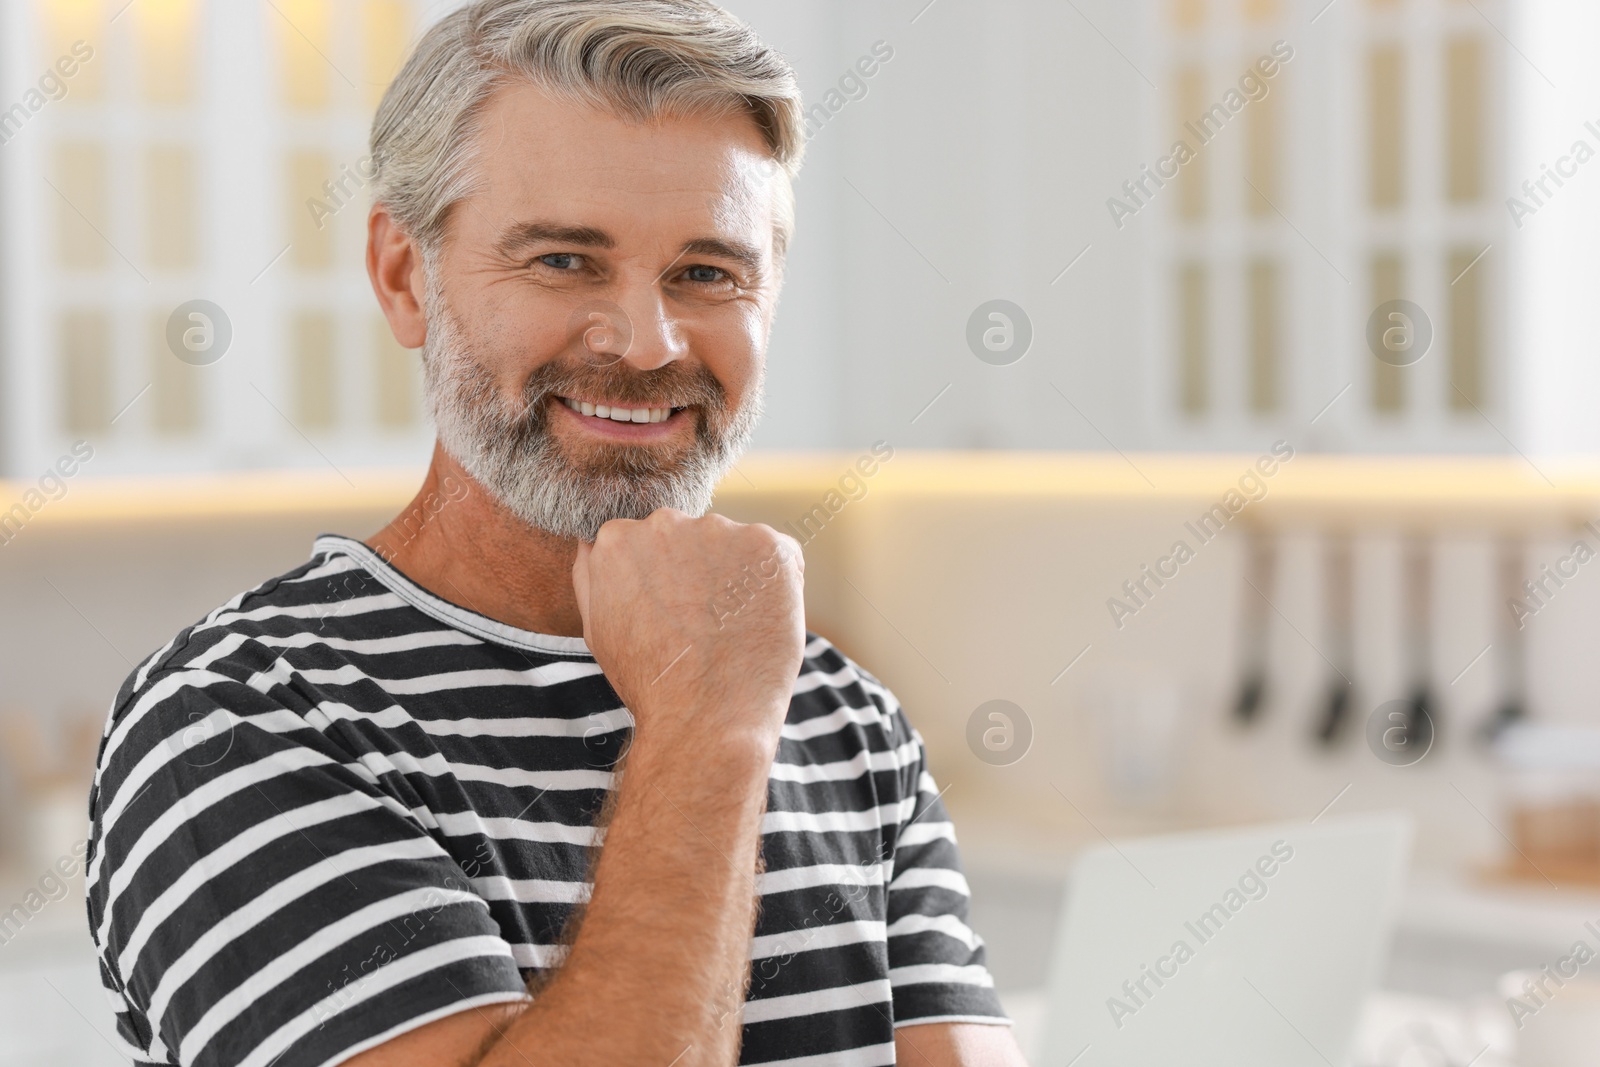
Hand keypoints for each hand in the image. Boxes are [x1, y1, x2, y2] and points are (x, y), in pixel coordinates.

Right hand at [572, 509, 804, 761]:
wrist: (705, 716)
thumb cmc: (650, 681)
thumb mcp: (598, 626)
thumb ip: (593, 574)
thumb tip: (596, 541)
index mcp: (618, 540)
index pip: (650, 544)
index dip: (667, 583)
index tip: (675, 615)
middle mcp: (665, 522)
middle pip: (692, 540)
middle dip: (701, 573)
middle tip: (705, 626)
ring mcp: (719, 530)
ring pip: (735, 547)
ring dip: (738, 577)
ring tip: (734, 630)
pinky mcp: (767, 545)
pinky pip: (778, 558)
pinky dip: (776, 586)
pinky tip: (760, 623)